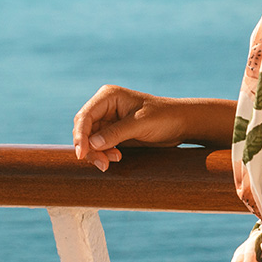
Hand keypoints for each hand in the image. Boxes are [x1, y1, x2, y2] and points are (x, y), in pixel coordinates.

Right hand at [71, 84, 188, 171]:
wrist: (181, 123)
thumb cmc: (163, 117)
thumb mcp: (140, 124)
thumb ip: (115, 133)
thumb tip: (91, 145)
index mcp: (108, 96)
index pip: (84, 116)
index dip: (80, 135)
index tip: (82, 154)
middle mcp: (105, 107)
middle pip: (84, 130)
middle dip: (90, 148)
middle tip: (103, 164)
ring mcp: (108, 120)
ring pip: (90, 140)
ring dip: (97, 154)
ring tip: (113, 161)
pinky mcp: (113, 133)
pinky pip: (100, 146)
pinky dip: (104, 154)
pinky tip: (117, 158)